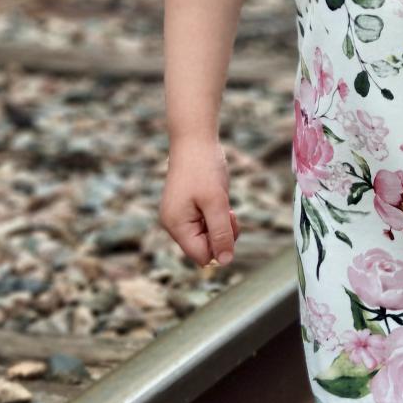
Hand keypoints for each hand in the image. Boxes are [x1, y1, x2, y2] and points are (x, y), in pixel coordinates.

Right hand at [159, 139, 241, 267]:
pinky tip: (218, 200)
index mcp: (176, 226)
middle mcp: (175, 224)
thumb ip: (221, 234)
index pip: (202, 256)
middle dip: (222, 234)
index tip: (228, 224)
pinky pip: (206, 223)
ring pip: (207, 236)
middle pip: (205, 248)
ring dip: (221, 224)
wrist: (194, 140)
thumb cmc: (203, 169)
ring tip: (224, 204)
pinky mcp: (187, 208)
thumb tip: (225, 262)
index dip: (220, 247)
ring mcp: (180, 216)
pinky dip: (217, 215)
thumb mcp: (217, 203)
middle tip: (228, 212)